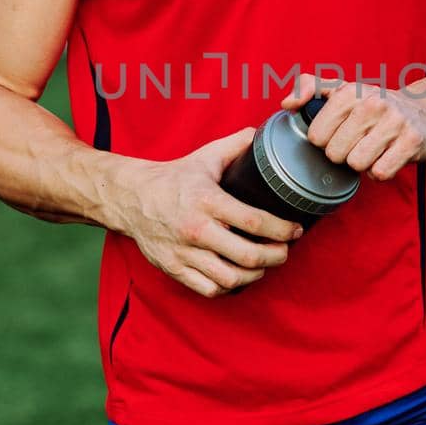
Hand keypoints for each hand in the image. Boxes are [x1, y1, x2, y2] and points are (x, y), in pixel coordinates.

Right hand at [115, 127, 304, 298]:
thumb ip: (235, 146)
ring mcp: (184, 253)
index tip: (295, 230)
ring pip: (230, 278)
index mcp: (207, 200)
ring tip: (263, 265)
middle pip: (247, 256)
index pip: (253, 221)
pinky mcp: (174, 268)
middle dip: (276, 256)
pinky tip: (237, 275)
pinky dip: (228, 287)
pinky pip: (208, 289)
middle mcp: (196, 229)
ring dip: (255, 275)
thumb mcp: (205, 157)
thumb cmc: (173, 179)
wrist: (131, 197)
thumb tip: (261, 135)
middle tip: (284, 251)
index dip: (281, 229)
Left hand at [280, 73, 425, 181]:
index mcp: (350, 91)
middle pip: (335, 153)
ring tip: (372, 148)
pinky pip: (380, 173)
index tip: (338, 131)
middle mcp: (374, 103)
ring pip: (356, 164)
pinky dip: (380, 171)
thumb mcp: (340, 89)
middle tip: (357, 141)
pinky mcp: (412, 142)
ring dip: (362, 163)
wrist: (423, 112)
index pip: (316, 135)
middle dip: (343, 153)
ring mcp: (395, 122)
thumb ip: (308, 88)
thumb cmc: (374, 104)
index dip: (324, 139)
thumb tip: (287, 103)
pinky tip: (385, 157)